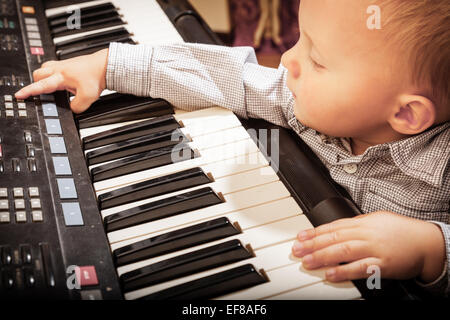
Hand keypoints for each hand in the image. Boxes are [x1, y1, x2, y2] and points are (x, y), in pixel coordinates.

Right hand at [15, 48, 108, 112]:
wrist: (105, 65)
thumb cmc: (97, 77)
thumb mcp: (88, 98)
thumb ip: (77, 107)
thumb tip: (71, 110)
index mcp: (61, 77)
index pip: (41, 85)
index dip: (29, 91)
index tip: (20, 95)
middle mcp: (59, 69)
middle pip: (38, 74)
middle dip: (36, 83)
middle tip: (42, 93)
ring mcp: (63, 65)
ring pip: (44, 69)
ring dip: (45, 78)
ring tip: (55, 88)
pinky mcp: (67, 65)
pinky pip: (53, 68)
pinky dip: (53, 75)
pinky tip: (63, 82)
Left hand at [292, 211, 445, 282]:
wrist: (425, 242)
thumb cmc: (401, 231)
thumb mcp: (376, 220)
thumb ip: (356, 224)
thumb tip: (335, 227)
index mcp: (363, 223)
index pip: (333, 226)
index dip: (314, 232)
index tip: (300, 237)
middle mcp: (366, 234)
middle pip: (334, 238)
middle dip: (313, 244)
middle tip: (297, 250)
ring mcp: (374, 249)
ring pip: (343, 251)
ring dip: (323, 257)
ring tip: (307, 262)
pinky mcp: (382, 264)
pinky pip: (360, 268)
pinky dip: (343, 271)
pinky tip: (330, 274)